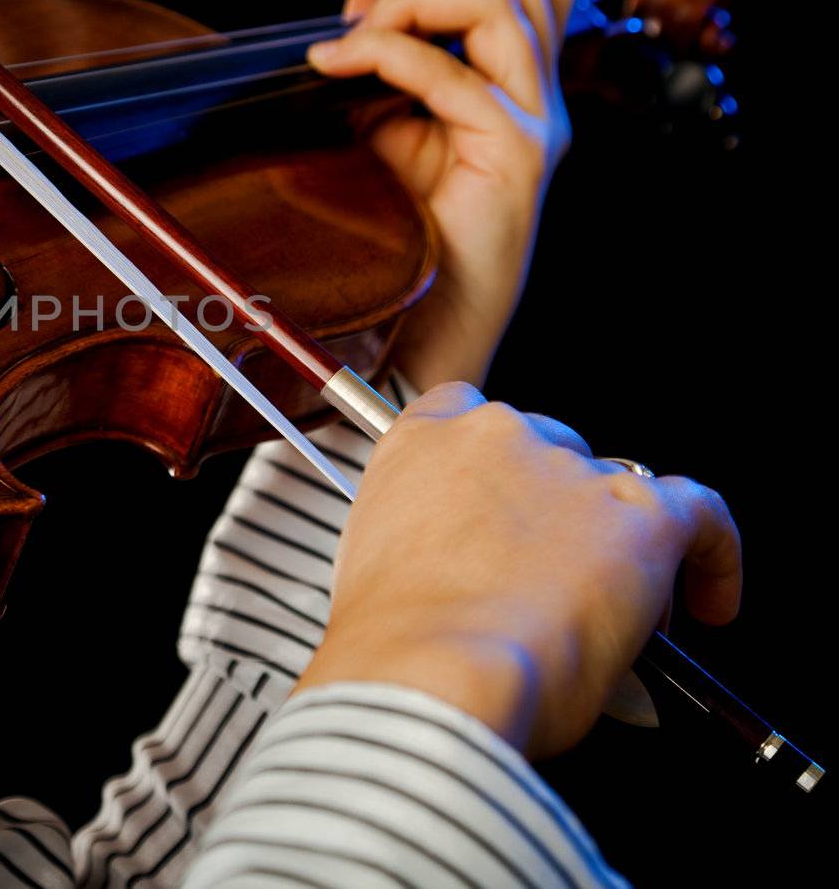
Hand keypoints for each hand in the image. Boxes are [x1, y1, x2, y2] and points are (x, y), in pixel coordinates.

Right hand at [294, 382, 741, 758]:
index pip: (466, 412)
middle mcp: (499, 439)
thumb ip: (415, 545)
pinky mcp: (642, 519)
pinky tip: (709, 598)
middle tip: (550, 581)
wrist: (435, 673)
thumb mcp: (371, 568)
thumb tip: (452, 582)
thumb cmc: (395, 643)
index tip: (500, 502)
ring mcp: (574, 474)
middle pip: (550, 453)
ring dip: (618, 544)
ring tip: (615, 617)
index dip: (492, 464)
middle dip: (557, 513)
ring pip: (618, 492)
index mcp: (424, 443)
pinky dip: (714, 555)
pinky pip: (701, 513)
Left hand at [306, 0, 574, 390]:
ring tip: (358, 40)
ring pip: (510, 7)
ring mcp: (535, 125)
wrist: (423, 323)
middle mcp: (538, 102)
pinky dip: (390, 55)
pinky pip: (454, 77)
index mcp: (517, 92)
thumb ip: (383, 62)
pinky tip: (341, 66)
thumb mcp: (387, 129)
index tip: (357, 18)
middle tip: (364, 21)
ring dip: (421, 2)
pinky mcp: (516, 154)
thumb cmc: (406, 237)